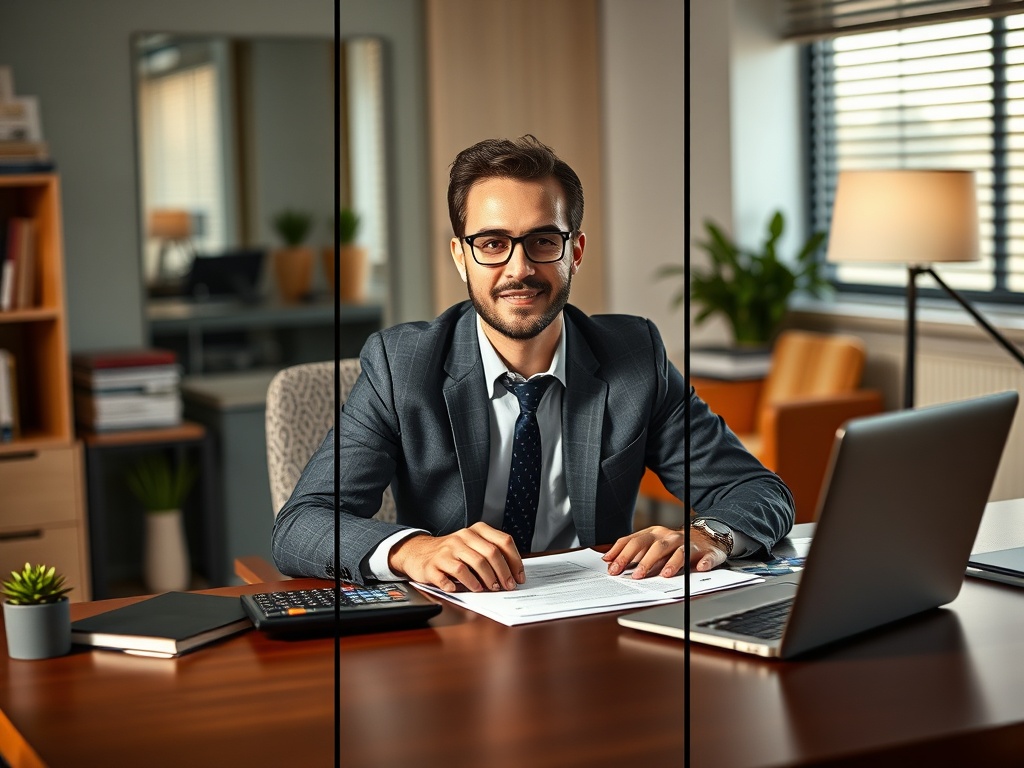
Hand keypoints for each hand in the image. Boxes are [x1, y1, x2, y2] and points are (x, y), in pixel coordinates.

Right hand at [387, 522, 525, 593]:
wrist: (418, 552)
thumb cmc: (451, 552)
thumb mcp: (471, 545)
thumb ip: (490, 553)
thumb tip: (512, 574)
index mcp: (476, 531)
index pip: (504, 541)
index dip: (515, 561)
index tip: (518, 577)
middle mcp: (463, 537)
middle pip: (491, 554)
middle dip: (502, 574)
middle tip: (506, 587)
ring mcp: (448, 550)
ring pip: (473, 564)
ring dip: (484, 580)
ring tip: (486, 589)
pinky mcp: (434, 564)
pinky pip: (452, 576)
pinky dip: (460, 585)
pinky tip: (462, 589)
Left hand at [601, 525, 729, 578]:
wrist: (705, 537)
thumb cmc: (672, 545)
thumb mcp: (651, 545)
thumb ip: (633, 553)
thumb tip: (609, 562)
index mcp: (653, 534)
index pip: (634, 541)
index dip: (622, 553)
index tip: (611, 566)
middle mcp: (669, 537)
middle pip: (654, 546)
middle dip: (643, 561)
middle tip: (635, 576)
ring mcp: (688, 544)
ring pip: (678, 552)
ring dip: (672, 563)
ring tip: (664, 575)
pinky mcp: (706, 552)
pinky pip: (706, 557)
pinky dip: (704, 562)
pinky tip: (700, 568)